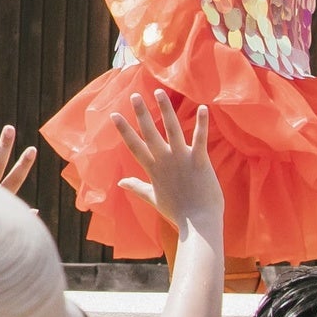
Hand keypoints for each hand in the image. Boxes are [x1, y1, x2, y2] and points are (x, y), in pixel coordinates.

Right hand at [112, 91, 222, 245]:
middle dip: (141, 113)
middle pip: (149, 133)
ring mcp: (182, 159)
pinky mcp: (200, 161)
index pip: (134, 146)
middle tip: (134, 96)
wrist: (198, 224)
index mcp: (153, 169)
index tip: (114, 115)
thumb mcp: (153, 199)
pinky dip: (202, 123)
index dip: (124, 130)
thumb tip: (120, 182)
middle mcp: (164, 161)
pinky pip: (200, 138)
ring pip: (172, 129)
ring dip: (166, 110)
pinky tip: (203, 107)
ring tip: (160, 92)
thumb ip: (137, 187)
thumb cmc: (177, 213)